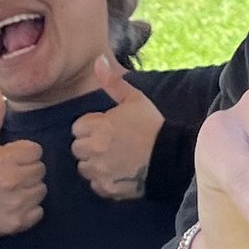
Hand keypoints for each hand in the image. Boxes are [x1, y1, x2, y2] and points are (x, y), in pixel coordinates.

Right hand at [0, 87, 46, 235]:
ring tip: (11, 190)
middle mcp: (14, 180)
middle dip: (27, 171)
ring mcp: (18, 203)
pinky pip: (39, 212)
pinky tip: (13, 206)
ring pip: (41, 190)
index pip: (36, 150)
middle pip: (40, 170)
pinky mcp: (19, 222)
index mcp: (6, 159)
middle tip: (9, 175)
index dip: (23, 154)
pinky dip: (29, 210)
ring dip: (30, 190)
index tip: (10, 159)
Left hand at [70, 57, 165, 200]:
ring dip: (94, 163)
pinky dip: (103, 180)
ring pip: (84, 168)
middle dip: (90, 145)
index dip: (92, 127)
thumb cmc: (152, 126)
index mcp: (99, 127)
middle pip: (77, 148)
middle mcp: (94, 150)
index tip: (107, 128)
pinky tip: (118, 172)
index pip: (77, 128)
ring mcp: (100, 171)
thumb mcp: (135, 99)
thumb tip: (98, 60)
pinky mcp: (107, 188)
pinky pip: (95, 185)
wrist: (171, 157)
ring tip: (114, 158)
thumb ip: (113, 82)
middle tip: (110, 143)